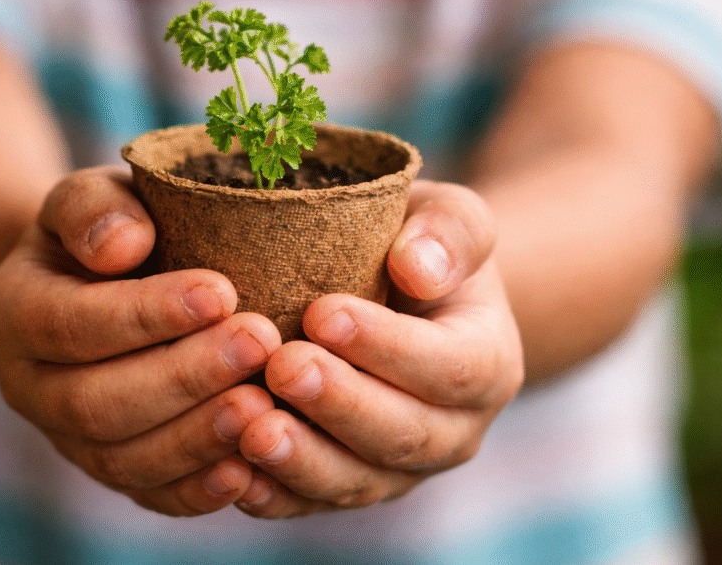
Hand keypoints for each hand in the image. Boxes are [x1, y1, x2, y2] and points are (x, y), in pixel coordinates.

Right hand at [0, 167, 282, 515]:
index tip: (222, 291)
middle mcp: (29, 386)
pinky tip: (250, 469)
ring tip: (264, 403)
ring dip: (196, 437)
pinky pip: (149, 494)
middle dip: (182, 377)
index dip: (144, 314)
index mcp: (15, 311)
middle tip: (259, 342)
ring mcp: (67, 438)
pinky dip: (197, 490)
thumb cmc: (107, 228)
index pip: (70, 324)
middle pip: (95, 402)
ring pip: (122, 460)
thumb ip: (94, 208)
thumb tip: (121, 246)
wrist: (94, 282)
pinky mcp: (111, 468)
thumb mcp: (89, 196)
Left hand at [234, 181, 522, 516]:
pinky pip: (313, 502)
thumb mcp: (449, 220)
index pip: (449, 366)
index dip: (388, 346)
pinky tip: (234, 474)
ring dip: (303, 461)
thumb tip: (418, 266)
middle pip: (404, 434)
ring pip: (357, 481)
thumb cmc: (418, 251)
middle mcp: (453, 431)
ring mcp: (401, 470)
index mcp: (487, 364)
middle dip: (339, 404)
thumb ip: (451, 232)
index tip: (322, 312)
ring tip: (252, 428)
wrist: (403, 304)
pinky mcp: (349, 486)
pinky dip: (275, 495)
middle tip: (282, 366)